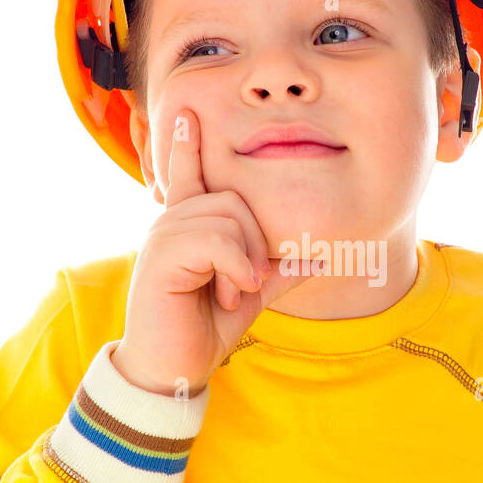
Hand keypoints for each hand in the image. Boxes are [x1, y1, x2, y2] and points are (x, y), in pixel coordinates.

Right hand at [111, 109, 322, 394]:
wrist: (174, 369)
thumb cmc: (204, 329)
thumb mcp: (250, 294)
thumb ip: (278, 270)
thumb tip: (320, 257)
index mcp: (188, 227)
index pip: (186, 174)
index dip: (184, 145)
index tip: (187, 113)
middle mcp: (170, 224)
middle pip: (232, 198)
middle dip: (253, 241)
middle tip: (245, 284)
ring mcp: (162, 237)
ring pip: (226, 216)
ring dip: (243, 260)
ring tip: (232, 293)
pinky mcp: (161, 257)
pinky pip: (214, 239)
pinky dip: (234, 265)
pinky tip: (231, 291)